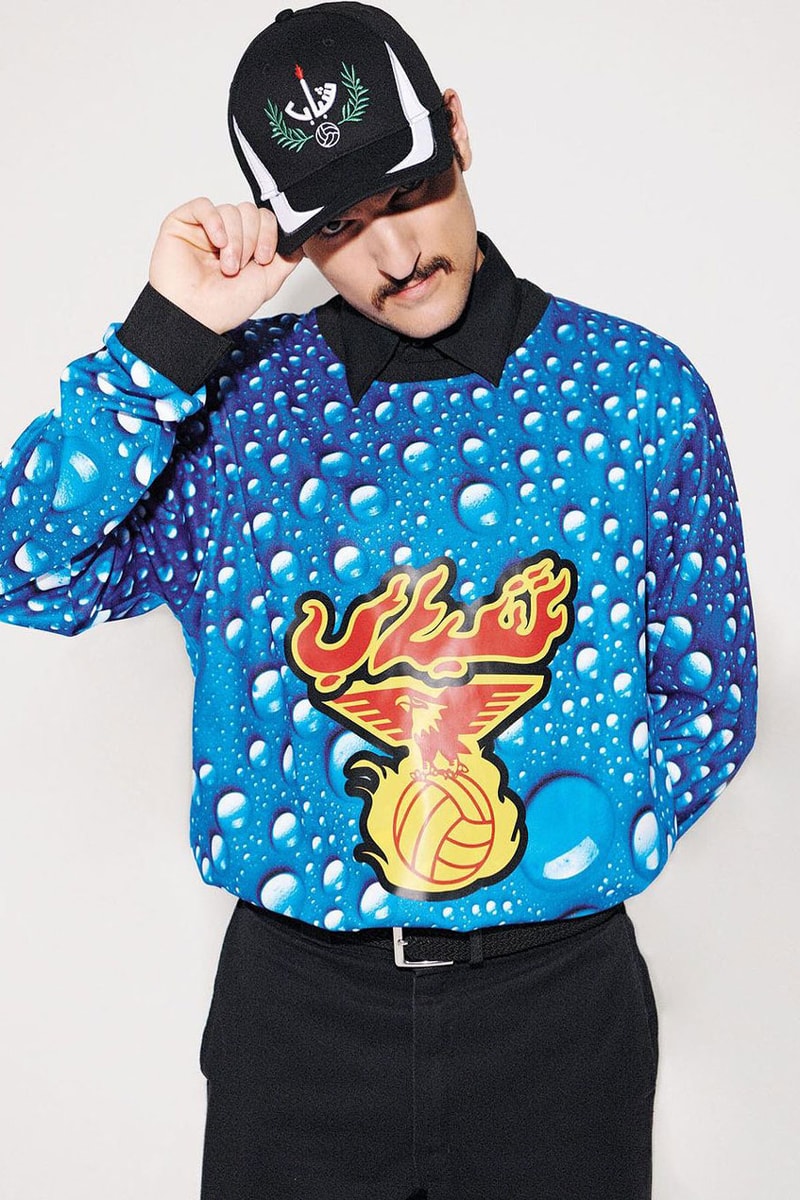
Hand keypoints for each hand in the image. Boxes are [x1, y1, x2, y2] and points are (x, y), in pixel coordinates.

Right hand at [148, 197, 303, 333]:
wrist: (195, 318)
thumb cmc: (223, 307)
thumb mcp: (267, 283)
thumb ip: (285, 260)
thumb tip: (299, 242)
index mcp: (245, 246)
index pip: (264, 218)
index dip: (269, 234)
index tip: (264, 258)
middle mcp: (226, 235)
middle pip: (250, 211)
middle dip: (250, 240)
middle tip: (241, 266)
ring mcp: (204, 228)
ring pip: (230, 210)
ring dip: (234, 240)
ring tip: (226, 266)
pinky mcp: (182, 223)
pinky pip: (204, 205)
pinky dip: (215, 221)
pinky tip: (217, 242)